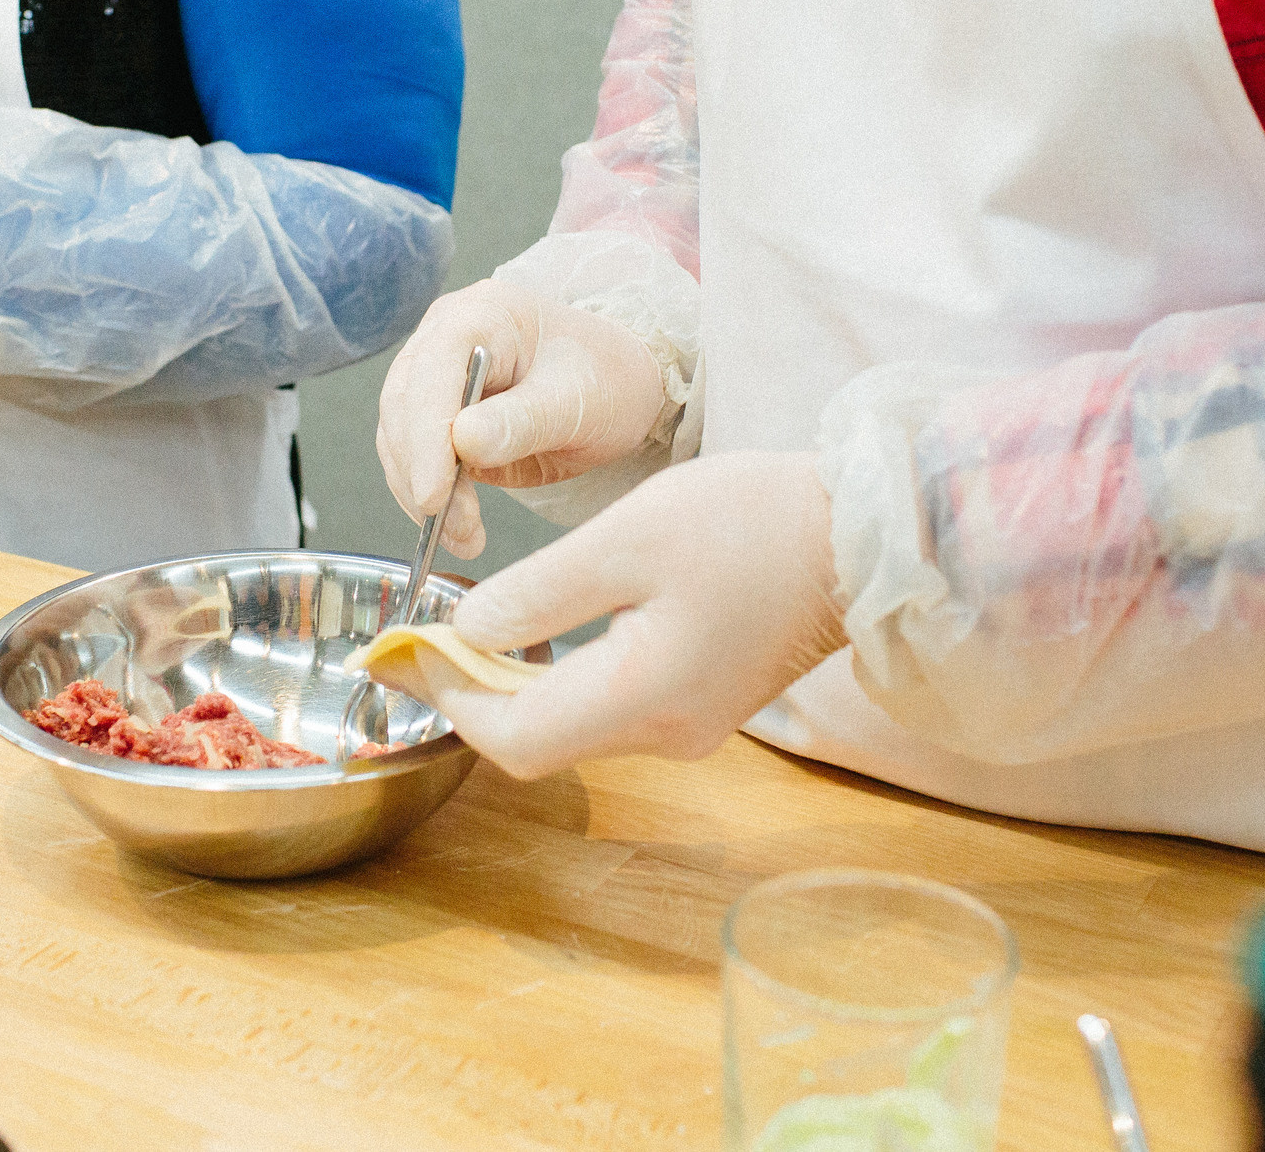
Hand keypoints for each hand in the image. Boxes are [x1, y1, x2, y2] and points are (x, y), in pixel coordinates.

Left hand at [375, 452, 846, 779]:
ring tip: (469, 626)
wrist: (860, 533)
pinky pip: (607, 708)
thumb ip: (539, 592)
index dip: (448, 699)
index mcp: (643, 698)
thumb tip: (464, 630)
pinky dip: (558, 677)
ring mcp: (687, 726)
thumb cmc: (752, 522)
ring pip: (570, 728)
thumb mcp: (628, 540)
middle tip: (422, 638)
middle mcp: (664, 733)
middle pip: (537, 743)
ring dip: (512, 686)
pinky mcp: (701, 704)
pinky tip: (539, 629)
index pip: (514, 739)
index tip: (404, 652)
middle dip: (470, 693)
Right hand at [376, 280, 670, 557]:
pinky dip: (428, 498)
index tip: (433, 495)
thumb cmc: (606, 379)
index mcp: (483, 315)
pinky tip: (456, 528)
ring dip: (422, 495)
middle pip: (404, 405)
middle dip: (423, 473)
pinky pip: (413, 459)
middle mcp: (444, 338)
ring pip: (398, 437)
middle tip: (456, 528)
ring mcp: (435, 377)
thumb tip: (463, 443)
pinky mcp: (435, 417)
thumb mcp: (580, 400)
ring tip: (464, 537)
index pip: (433, 371)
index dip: (425, 435)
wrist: (616, 388)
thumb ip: (525, 420)